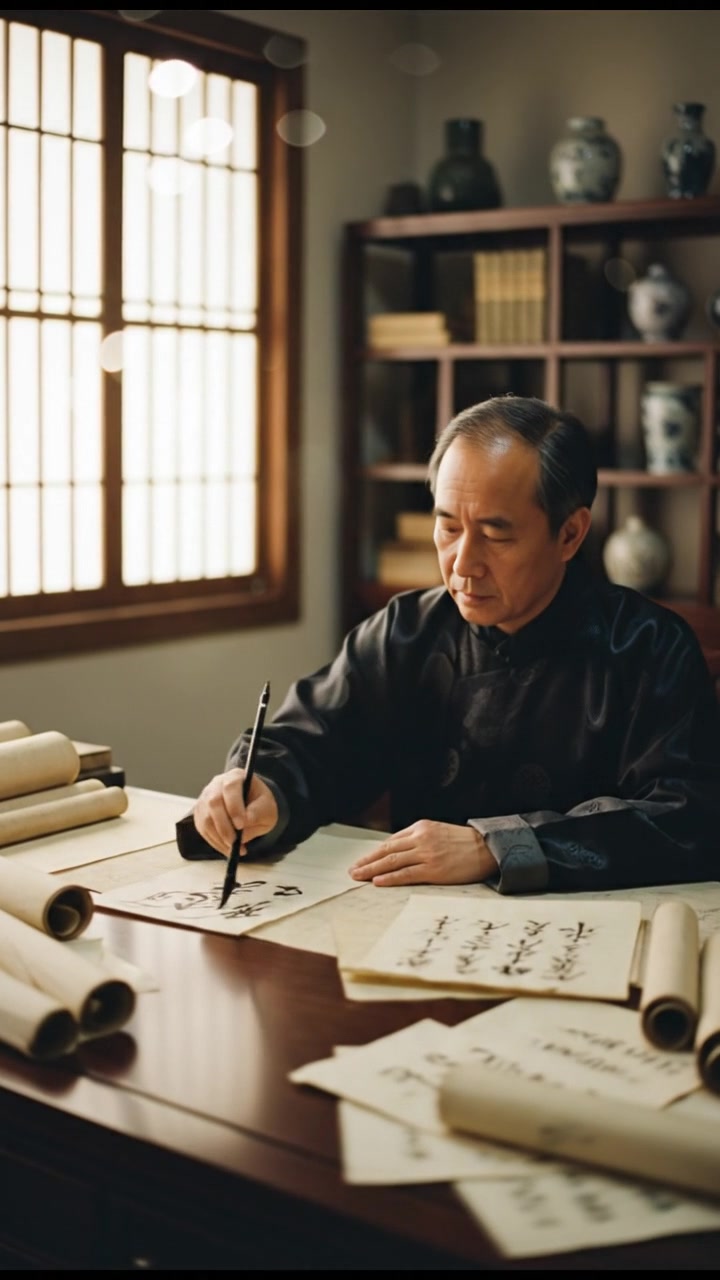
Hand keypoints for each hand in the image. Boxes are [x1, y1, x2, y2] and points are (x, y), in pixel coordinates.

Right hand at [192, 768, 278, 856]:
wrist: (254, 807)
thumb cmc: (261, 805)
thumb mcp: (268, 809)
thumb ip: (257, 814)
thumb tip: (243, 827)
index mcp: (236, 776)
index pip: (231, 788)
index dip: (234, 806)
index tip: (241, 825)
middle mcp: (217, 784)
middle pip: (213, 802)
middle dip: (224, 826)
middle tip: (235, 842)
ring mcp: (205, 798)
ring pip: (205, 818)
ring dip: (219, 837)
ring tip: (235, 849)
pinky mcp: (200, 813)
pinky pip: (203, 829)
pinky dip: (215, 842)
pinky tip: (227, 848)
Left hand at [348, 820, 496, 886]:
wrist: (487, 849)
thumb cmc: (463, 843)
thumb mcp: (438, 832)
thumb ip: (418, 840)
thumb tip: (397, 852)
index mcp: (421, 828)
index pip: (391, 842)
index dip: (374, 853)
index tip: (362, 861)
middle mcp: (421, 838)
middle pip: (387, 851)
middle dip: (367, 861)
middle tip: (352, 870)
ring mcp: (427, 854)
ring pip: (392, 862)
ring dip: (372, 869)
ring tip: (358, 876)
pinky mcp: (434, 869)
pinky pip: (406, 874)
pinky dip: (390, 878)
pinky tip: (377, 881)